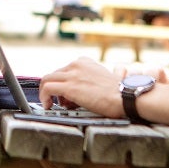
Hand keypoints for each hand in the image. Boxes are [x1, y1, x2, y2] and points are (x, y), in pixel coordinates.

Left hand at [38, 58, 167, 117]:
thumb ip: (94, 78)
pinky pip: (47, 88)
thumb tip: (90, 86)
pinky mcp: (69, 87)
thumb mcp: (105, 78)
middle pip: (54, 75)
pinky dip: (44, 97)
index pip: (63, 70)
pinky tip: (48, 105)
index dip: (62, 84)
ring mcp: (72, 75)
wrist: (124, 97)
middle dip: (55, 90)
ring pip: (46, 80)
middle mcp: (76, 65)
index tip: (65, 95)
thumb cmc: (118, 93)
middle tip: (61, 102)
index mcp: (84, 62)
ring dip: (46, 93)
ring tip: (51, 104)